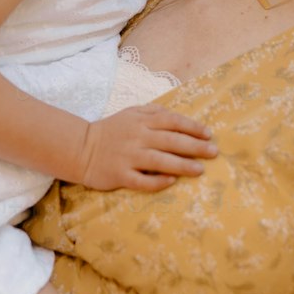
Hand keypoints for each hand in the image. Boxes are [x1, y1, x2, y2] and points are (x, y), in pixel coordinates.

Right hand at [74, 105, 217, 191]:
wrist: (80, 148)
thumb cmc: (110, 131)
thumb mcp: (130, 113)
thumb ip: (152, 111)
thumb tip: (175, 114)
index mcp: (141, 121)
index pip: (172, 121)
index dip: (192, 127)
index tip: (208, 134)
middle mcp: (137, 138)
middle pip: (171, 141)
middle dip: (195, 146)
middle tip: (213, 152)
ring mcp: (128, 157)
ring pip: (160, 161)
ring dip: (182, 165)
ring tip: (200, 170)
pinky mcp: (120, 175)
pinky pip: (142, 180)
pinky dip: (157, 181)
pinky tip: (171, 182)